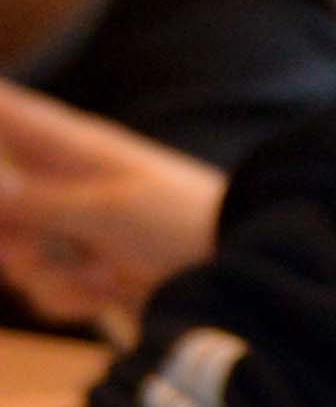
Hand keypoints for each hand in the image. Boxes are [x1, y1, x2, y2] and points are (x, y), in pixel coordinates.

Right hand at [0, 82, 218, 327]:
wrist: (242, 272)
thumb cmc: (181, 221)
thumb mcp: (106, 210)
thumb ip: (37, 201)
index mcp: (70, 148)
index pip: (8, 110)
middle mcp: (63, 184)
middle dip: (11, 237)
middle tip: (36, 249)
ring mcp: (73, 229)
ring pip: (16, 255)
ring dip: (48, 275)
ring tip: (99, 271)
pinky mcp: (86, 270)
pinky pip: (46, 289)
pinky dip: (73, 297)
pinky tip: (109, 290)